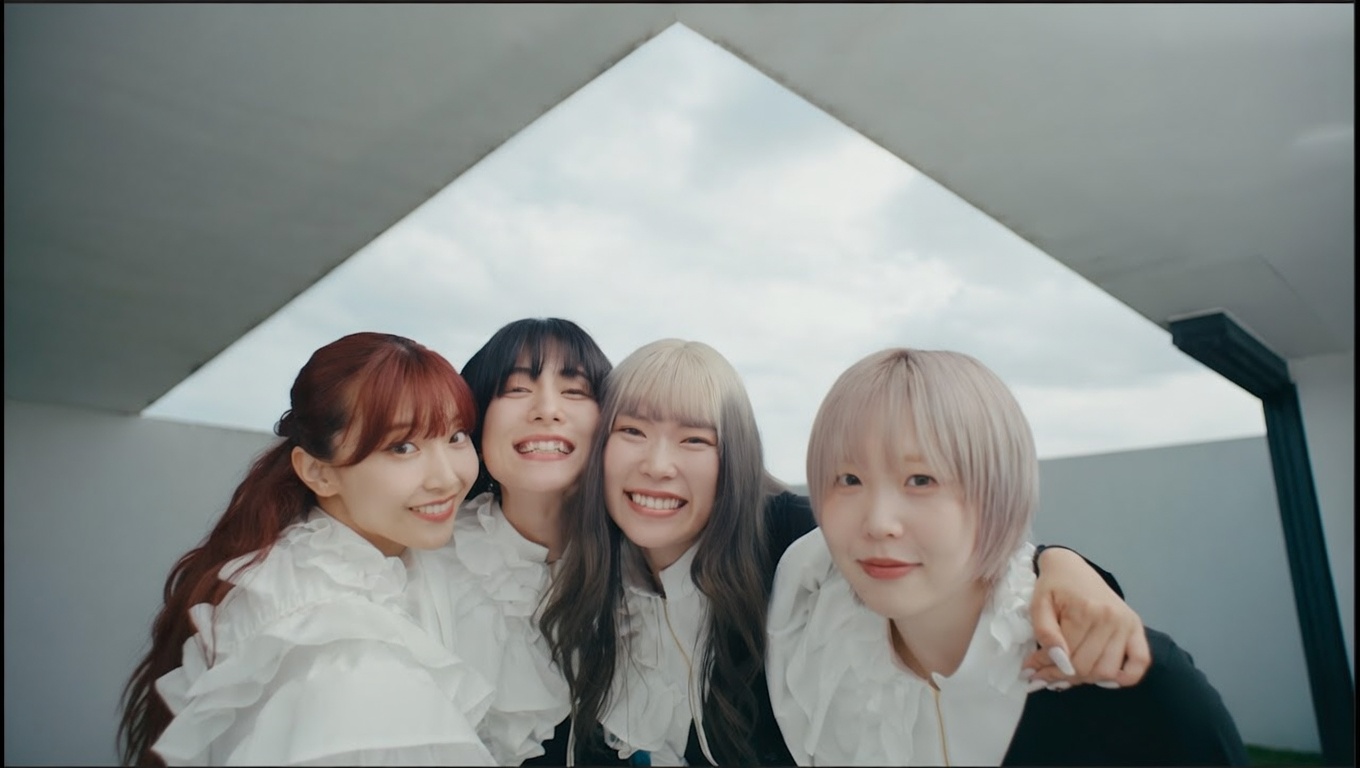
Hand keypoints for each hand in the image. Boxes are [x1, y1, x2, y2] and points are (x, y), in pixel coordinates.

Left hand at [1023, 547, 1150, 688]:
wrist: (1071, 567)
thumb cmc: (1053, 586)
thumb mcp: (1039, 605)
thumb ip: (1045, 633)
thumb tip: (1058, 661)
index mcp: (1086, 611)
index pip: (1066, 656)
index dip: (1045, 667)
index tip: (1030, 671)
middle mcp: (1111, 619)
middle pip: (1087, 668)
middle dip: (1061, 676)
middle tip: (1044, 675)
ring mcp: (1127, 624)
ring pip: (1107, 671)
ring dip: (1085, 680)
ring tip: (1067, 674)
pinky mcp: (1136, 627)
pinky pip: (1140, 662)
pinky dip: (1125, 677)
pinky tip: (1104, 679)